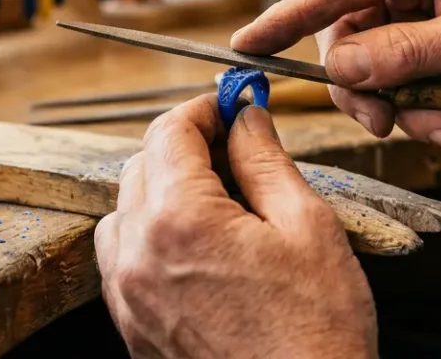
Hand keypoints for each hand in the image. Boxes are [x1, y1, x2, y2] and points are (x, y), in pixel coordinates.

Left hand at [94, 96, 377, 358]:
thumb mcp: (308, 227)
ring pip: (124, 213)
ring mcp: (129, 298)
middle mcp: (137, 256)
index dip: (205, 109)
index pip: (169, 131)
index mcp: (179, 221)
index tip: (234, 106)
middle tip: (237, 151)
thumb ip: (266, 161)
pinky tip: (202, 250)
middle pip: (140, 167)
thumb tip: (247, 117)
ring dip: (162, 193)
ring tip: (221, 206)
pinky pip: (124, 262)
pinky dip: (152, 239)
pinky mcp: (133, 329)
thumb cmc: (316, 333)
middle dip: (185, 147)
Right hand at [231, 0, 440, 189]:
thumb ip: (407, 53)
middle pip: (350, 42)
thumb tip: (339, 66)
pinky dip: (440, 114)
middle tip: (396, 125)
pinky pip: (410, 88)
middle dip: (377, 92)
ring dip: (418, 112)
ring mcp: (421, 13)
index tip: (244, 47)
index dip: (286, 18)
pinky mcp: (434, 46)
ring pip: (379, 74)